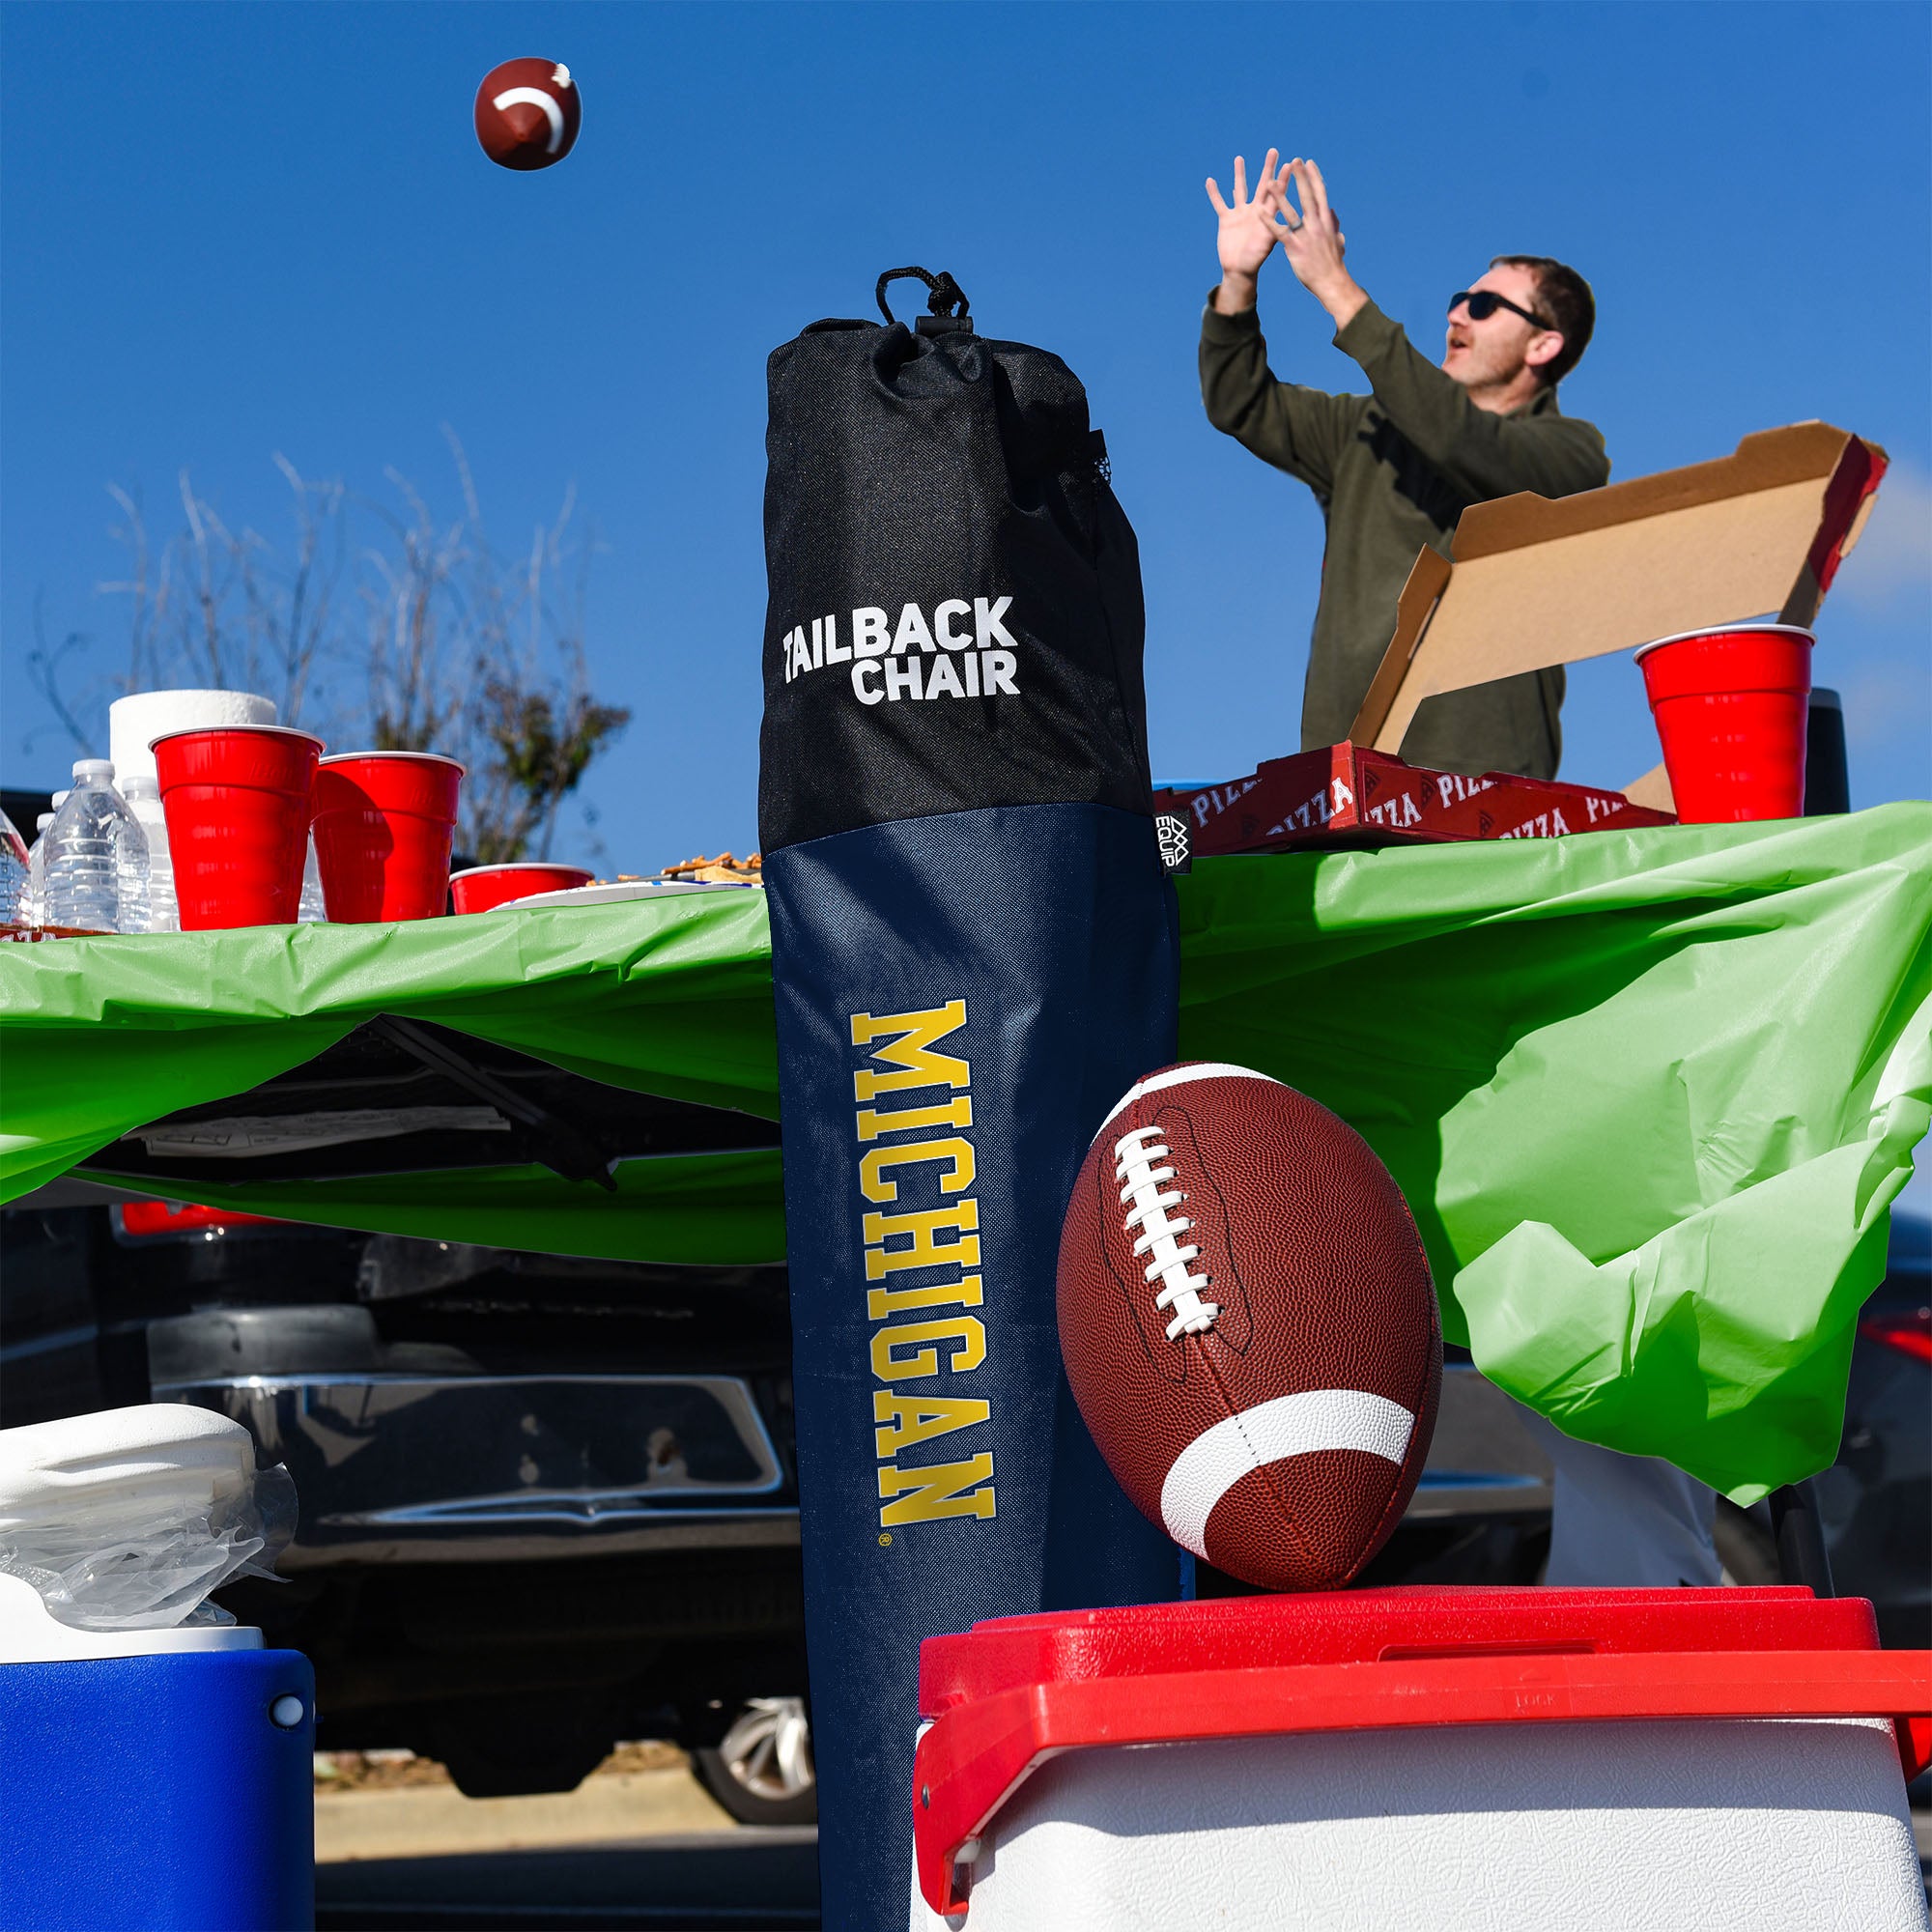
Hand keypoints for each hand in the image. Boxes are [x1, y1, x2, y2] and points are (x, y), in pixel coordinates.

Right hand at [1205, 149, 1286, 308]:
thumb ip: (1274, 229)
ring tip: (1239, 158)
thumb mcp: (1268, 244)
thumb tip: (1285, 218)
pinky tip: (1210, 181)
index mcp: (1267, 215)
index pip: (1277, 193)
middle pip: (1262, 185)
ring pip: (1240, 189)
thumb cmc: (1256, 260)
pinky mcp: (1226, 219)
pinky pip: (1219, 203)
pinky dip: (1214, 193)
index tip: (1291, 164)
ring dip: (1239, 174)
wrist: (1239, 270)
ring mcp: (1240, 213)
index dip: (1283, 179)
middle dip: (1268, 168)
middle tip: (1274, 151)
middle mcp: (1255, 210)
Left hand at [1259, 158, 1364, 325]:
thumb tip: (1333, 213)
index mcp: (1326, 221)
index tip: (1309, 163)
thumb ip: (1334, 225)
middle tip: (1294, 160)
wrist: (1332, 283)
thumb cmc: (1333, 265)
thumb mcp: (1337, 241)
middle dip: (1301, 177)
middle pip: (1307, 196)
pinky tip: (1258, 212)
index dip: (1314, 177)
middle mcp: (1317, 224)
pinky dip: (1268, 221)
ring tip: (1269, 181)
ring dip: (1279, 195)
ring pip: (1291, 210)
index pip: (1320, 194)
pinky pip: (1279, 232)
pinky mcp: (1295, 247)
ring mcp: (1306, 235)